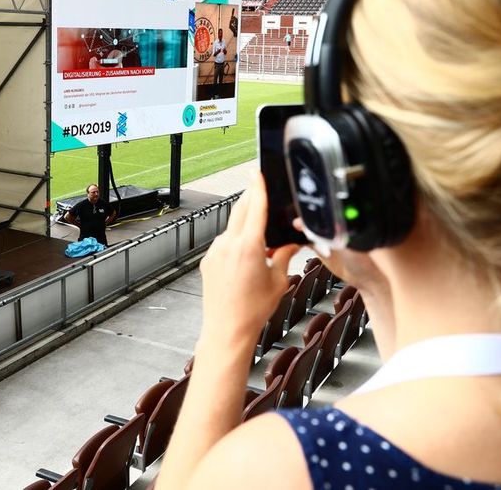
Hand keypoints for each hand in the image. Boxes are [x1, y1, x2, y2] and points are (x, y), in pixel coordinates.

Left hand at [198, 173, 297, 348]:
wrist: (227, 329)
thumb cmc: (253, 310)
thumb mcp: (278, 280)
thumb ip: (285, 255)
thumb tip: (292, 242)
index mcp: (249, 246)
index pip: (255, 207)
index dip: (258, 187)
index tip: (257, 172)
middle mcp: (228, 245)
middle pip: (241, 210)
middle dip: (250, 197)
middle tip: (257, 187)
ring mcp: (215, 252)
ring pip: (232, 227)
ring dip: (244, 224)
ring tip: (259, 238)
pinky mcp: (208, 260)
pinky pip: (224, 243)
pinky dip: (235, 242)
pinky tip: (245, 257)